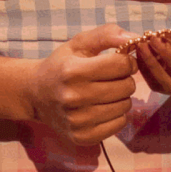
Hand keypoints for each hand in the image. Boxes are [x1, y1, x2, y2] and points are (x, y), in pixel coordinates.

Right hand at [23, 24, 138, 144]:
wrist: (35, 94)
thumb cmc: (61, 65)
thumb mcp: (78, 43)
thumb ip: (107, 34)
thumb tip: (136, 38)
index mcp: (73, 71)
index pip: (122, 65)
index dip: (125, 61)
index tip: (117, 62)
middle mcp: (74, 97)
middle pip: (126, 87)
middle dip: (124, 79)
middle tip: (110, 78)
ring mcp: (78, 120)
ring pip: (125, 106)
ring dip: (120, 97)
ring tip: (105, 92)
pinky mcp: (82, 136)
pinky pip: (119, 124)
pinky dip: (116, 115)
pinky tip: (102, 107)